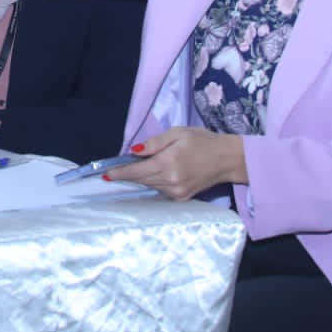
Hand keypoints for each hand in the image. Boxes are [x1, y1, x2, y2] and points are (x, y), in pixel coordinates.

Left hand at [108, 127, 246, 200]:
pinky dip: (153, 182)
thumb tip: (133, 151)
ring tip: (138, 166)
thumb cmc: (202, 141)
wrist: (227, 159)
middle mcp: (171, 181)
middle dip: (127, 174)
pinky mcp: (181, 198)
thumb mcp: (178, 133)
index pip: (137, 171)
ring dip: (140, 177)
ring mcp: (177, 192)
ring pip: (149, 185)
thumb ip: (154, 143)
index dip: (120, 173)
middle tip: (116, 168)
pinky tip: (156, 172)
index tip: (105, 174)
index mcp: (169, 163)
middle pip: (140, 179)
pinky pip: (160, 190)